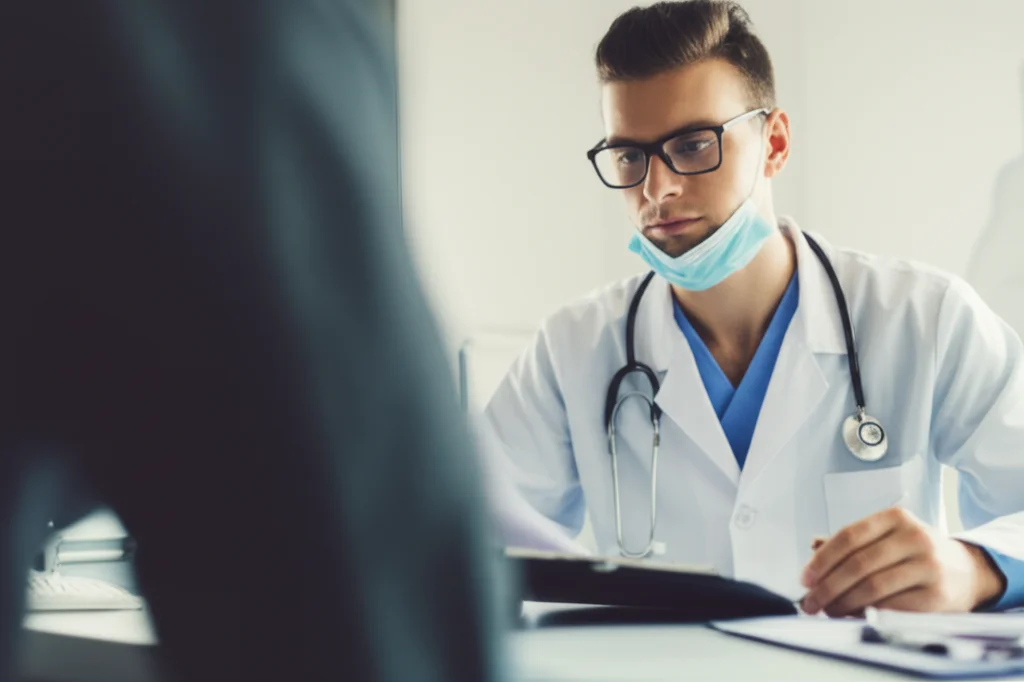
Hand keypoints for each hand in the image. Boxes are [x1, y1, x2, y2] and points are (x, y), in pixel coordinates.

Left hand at [800, 507, 1004, 616]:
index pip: (849, 536)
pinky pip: (892, 607)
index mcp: (895, 517)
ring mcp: (928, 566)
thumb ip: (852, 541)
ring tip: (828, 611)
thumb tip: (813, 545)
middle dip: (827, 587)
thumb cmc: (915, 553)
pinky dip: (866, 614)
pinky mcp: (937, 595)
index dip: (822, 559)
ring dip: (843, 603)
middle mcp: (914, 537)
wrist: (966, 572)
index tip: (805, 578)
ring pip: (873, 588)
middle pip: (858, 564)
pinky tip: (852, 616)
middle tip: (810, 602)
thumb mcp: (887, 536)